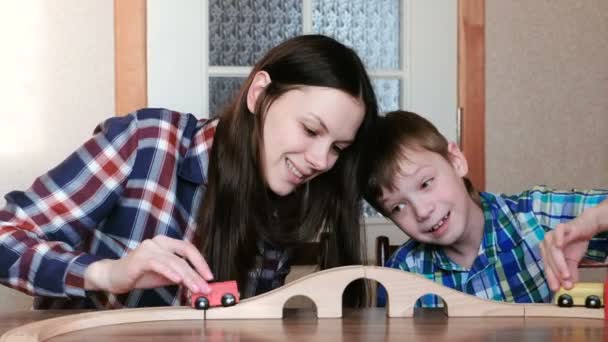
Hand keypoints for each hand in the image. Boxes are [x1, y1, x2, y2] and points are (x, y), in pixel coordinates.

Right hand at [84, 235, 213, 293]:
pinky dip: (170, 272)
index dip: (200, 262)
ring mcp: (149, 248)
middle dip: (197, 272)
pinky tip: (178, 280)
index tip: (209, 277)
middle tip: (205, 286)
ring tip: (196, 288)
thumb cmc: (139, 274)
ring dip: (187, 276)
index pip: (188, 249)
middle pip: (184, 255)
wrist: (113, 276)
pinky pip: (158, 264)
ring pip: (174, 261)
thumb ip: (180, 276)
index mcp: (166, 243)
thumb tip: (198, 284)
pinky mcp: (140, 258)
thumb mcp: (165, 275)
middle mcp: (158, 241)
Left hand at [540, 211, 598, 291]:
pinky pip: (558, 232)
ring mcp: (553, 233)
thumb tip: (569, 287)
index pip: (547, 266)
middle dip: (556, 274)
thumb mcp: (573, 260)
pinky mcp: (562, 227)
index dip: (551, 277)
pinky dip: (558, 239)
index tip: (556, 289)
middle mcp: (546, 242)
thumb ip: (570, 272)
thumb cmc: (575, 243)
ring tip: (566, 275)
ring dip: (559, 263)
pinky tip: (560, 246)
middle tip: (565, 285)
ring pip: (553, 250)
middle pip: (549, 259)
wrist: (586, 227)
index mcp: (546, 250)